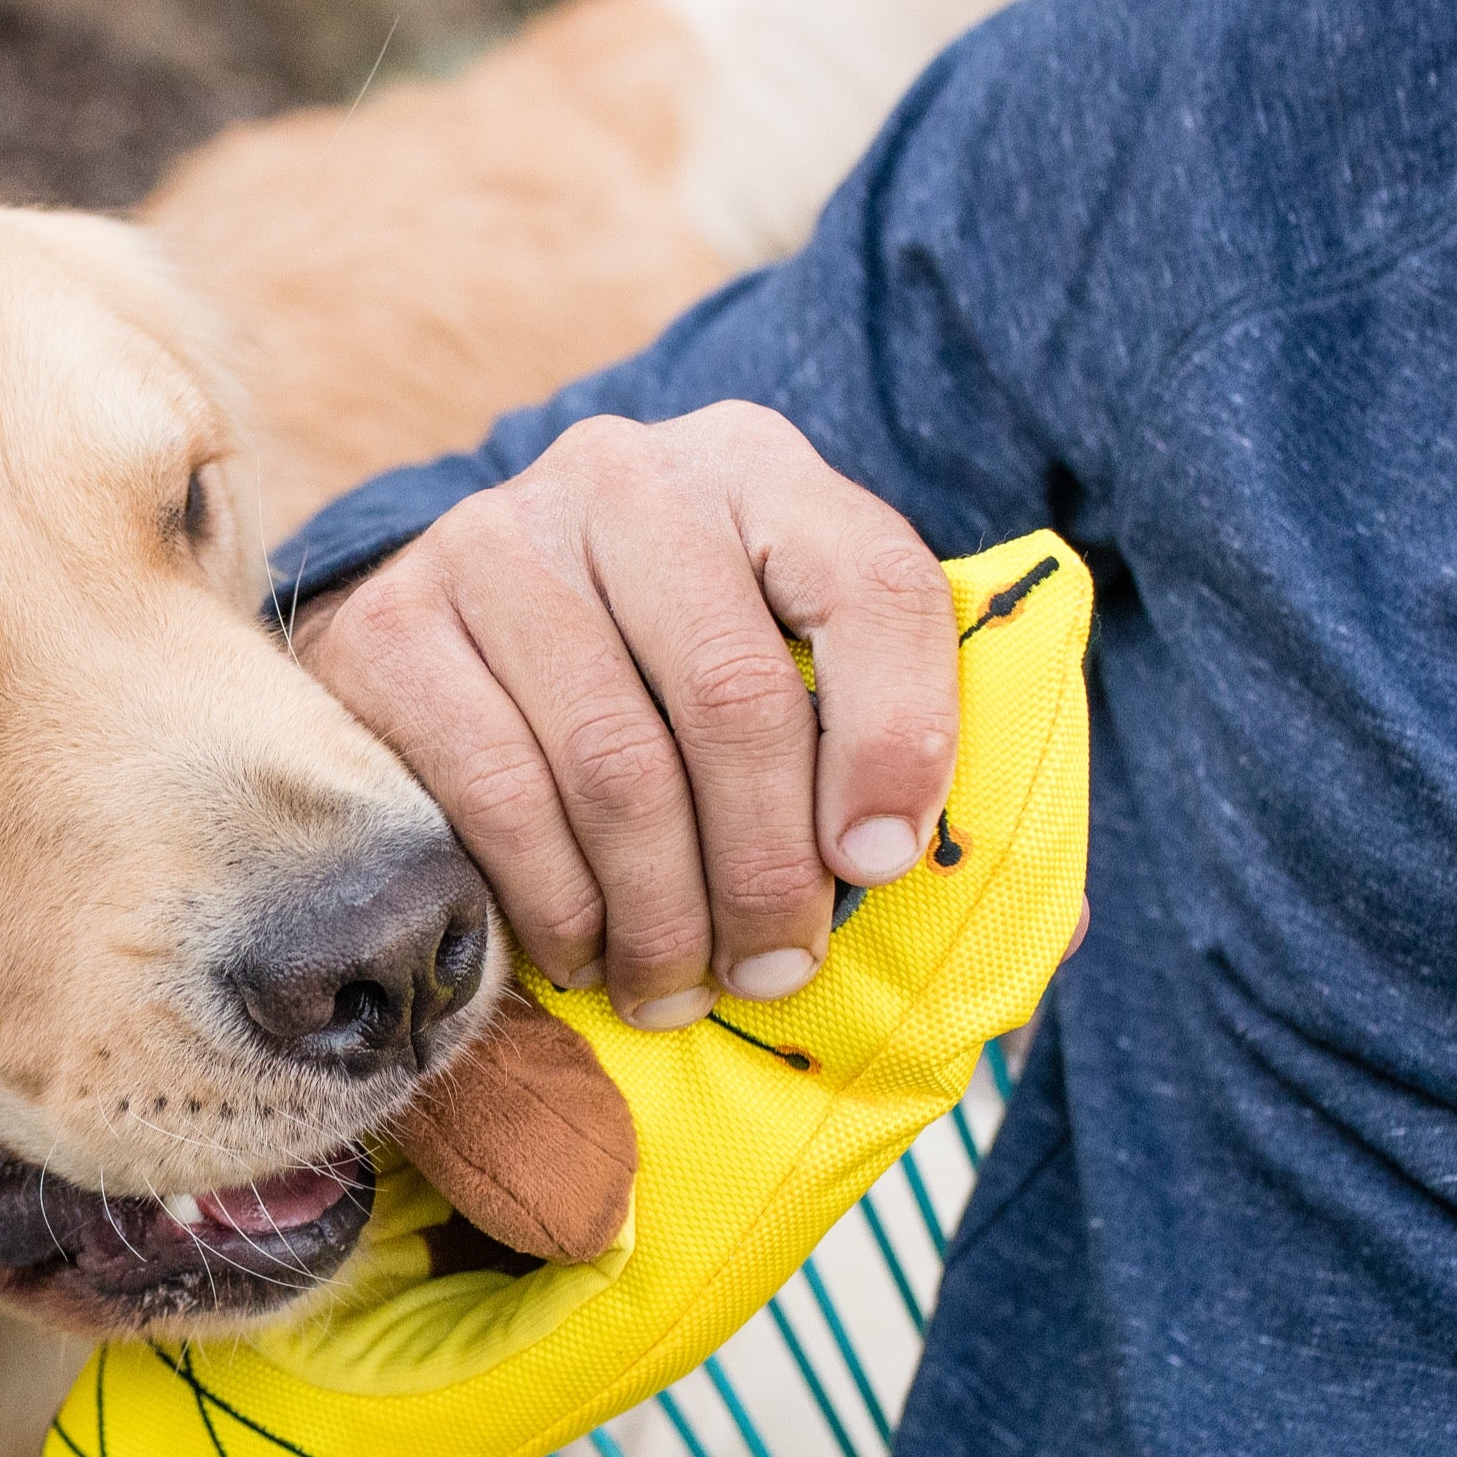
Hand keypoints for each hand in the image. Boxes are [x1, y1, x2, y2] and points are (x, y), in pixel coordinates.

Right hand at [289, 408, 959, 1031]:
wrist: (437, 636)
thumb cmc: (652, 680)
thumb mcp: (786, 673)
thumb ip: (902, 767)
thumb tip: (1060, 929)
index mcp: (759, 467)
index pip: (872, 584)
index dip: (898, 740)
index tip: (880, 868)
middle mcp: (629, 476)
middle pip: (737, 696)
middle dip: (768, 870)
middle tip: (773, 974)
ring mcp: (498, 542)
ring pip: (617, 763)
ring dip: (663, 912)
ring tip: (679, 989)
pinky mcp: (396, 627)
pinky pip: (499, 794)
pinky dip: (556, 903)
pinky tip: (582, 955)